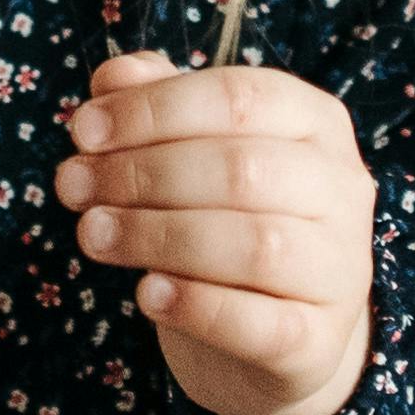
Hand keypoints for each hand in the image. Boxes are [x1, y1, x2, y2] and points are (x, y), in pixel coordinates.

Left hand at [57, 54, 375, 414]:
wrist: (276, 332)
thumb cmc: (226, 220)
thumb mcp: (193, 152)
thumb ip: (158, 104)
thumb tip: (113, 74)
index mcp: (315, 123)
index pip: (239, 97)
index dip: (153, 110)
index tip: (83, 131)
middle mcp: (342, 189)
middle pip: (243, 169)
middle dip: (142, 174)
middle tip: (72, 188)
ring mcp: (341, 268)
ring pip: (256, 245)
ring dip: (156, 236)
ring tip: (92, 235)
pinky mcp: (320, 340)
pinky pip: (260, 323)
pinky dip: (196, 305)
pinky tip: (146, 293)